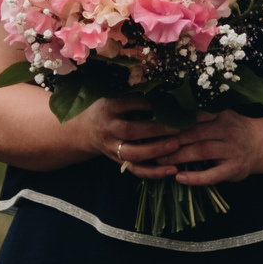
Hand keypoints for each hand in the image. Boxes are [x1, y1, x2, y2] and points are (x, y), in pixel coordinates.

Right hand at [67, 95, 188, 177]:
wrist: (86, 132)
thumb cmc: (107, 110)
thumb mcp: (113, 97)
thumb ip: (133, 97)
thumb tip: (163, 91)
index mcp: (108, 108)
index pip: (128, 104)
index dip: (148, 103)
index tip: (168, 102)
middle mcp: (109, 130)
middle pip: (130, 131)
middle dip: (154, 130)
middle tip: (176, 127)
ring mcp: (113, 149)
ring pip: (133, 154)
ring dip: (156, 150)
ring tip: (175, 145)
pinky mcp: (120, 163)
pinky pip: (137, 170)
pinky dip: (155, 173)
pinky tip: (172, 169)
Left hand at [145, 109, 262, 186]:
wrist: (262, 145)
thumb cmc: (233, 129)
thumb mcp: (220, 116)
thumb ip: (199, 115)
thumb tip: (164, 112)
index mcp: (220, 114)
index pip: (193, 115)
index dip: (173, 120)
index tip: (153, 123)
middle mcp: (227, 129)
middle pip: (195, 133)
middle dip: (171, 140)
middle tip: (150, 145)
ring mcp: (231, 150)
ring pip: (202, 152)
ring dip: (179, 157)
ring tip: (160, 162)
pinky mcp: (234, 169)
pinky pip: (213, 175)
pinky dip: (196, 178)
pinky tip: (180, 179)